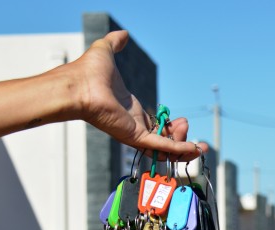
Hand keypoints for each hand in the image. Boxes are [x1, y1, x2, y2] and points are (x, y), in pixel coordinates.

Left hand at [68, 30, 208, 160]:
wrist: (76, 85)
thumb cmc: (86, 72)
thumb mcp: (106, 52)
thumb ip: (116, 43)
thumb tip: (122, 34)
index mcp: (130, 110)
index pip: (156, 126)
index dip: (170, 127)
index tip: (183, 121)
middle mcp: (134, 124)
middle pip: (163, 139)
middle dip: (180, 137)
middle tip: (187, 127)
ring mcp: (134, 133)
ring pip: (164, 148)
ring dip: (182, 147)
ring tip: (198, 146)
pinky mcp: (134, 137)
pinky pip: (160, 146)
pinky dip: (178, 150)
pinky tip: (194, 150)